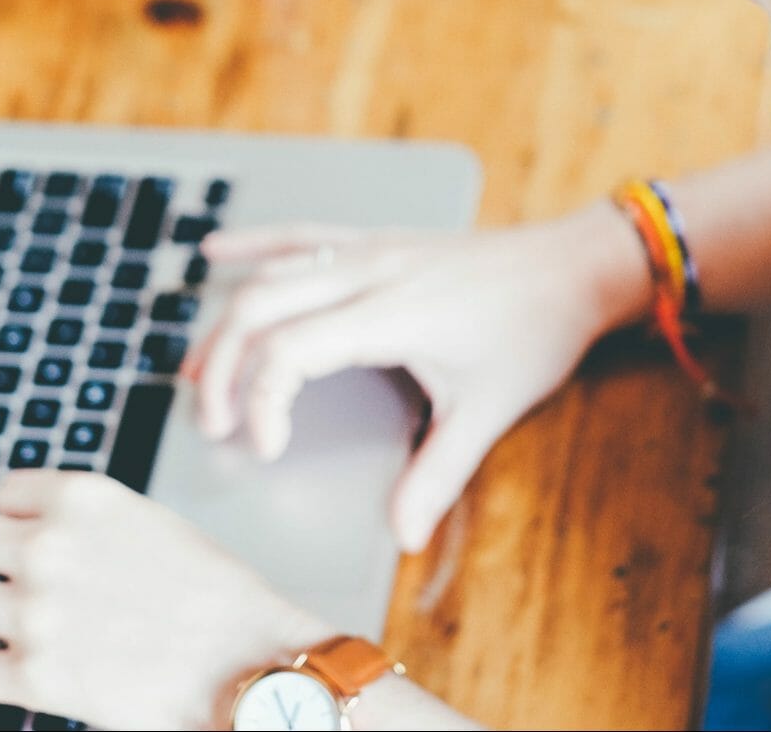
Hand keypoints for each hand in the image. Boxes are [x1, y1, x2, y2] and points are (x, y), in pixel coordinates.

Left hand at [0, 471, 333, 729]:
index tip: (24, 543)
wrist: (252, 663)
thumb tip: (40, 536)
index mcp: (81, 499)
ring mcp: (35, 613)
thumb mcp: (151, 526)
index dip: (13, 522)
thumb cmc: (218, 600)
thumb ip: (89, 525)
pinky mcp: (34, 677)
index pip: (1, 493)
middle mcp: (48, 547)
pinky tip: (2, 673)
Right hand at [185, 205, 649, 551]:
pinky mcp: (378, 241)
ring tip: (196, 373)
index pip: (288, 351)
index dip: (262, 403)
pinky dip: (255, 245)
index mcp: (389, 314)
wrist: (574, 266)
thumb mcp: (489, 410)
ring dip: (226, 323)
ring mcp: (370, 250)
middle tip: (214, 425)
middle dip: (221, 368)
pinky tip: (217, 253)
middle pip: (259, 309)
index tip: (267, 450)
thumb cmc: (535, 331)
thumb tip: (403, 534)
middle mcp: (368, 273)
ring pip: (271, 275)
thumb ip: (438, 475)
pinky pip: (302, 235)